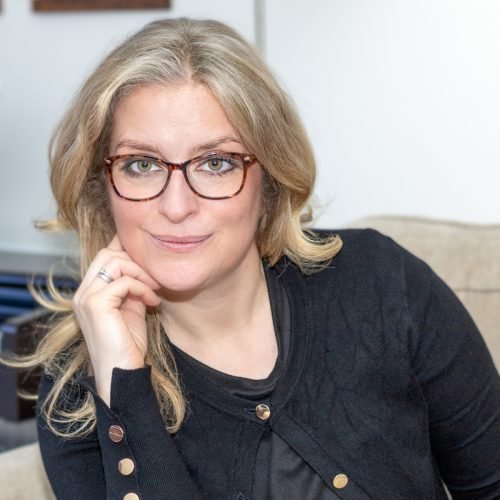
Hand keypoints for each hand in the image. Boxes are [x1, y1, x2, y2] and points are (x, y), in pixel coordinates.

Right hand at [73, 235, 160, 404]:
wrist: (122, 372)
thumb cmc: (128, 344)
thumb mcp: (132, 307)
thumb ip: (133, 287)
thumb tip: (145, 267)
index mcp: (89, 292)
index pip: (104, 256)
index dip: (126, 249)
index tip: (150, 259)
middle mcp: (82, 292)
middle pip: (107, 254)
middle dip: (136, 260)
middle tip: (155, 277)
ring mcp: (86, 297)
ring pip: (114, 262)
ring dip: (141, 273)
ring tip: (155, 288)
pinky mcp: (96, 304)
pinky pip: (124, 282)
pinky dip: (143, 287)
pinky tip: (153, 301)